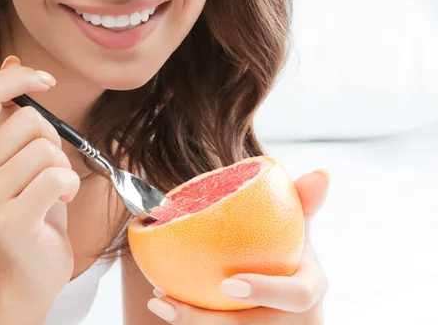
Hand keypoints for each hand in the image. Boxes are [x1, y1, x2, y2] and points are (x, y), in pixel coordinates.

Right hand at [0, 56, 80, 304]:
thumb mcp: (22, 148)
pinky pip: (56, 178)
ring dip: (63, 166)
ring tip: (52, 187)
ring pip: (47, 149)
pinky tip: (59, 201)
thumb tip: (12, 58)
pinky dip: (70, 186)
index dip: (19, 77)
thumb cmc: (32, 196)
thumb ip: (14, 108)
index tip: (47, 80)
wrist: (32, 260)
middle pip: (30, 119)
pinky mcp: (8, 219)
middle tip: (49, 164)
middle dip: (53, 137)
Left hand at [147, 169, 329, 322]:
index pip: (296, 296)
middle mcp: (296, 322)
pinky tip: (162, 303)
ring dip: (191, 322)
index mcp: (310, 290)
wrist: (275, 285)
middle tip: (167, 297)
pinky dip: (190, 324)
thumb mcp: (296, 225)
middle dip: (209, 322)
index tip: (227, 282)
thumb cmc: (284, 249)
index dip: (266, 292)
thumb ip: (302, 201)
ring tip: (159, 299)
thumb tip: (323, 171)